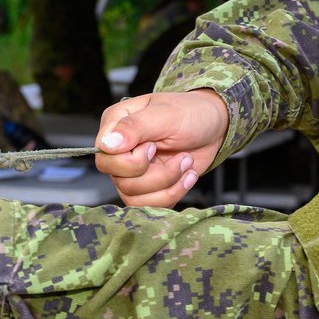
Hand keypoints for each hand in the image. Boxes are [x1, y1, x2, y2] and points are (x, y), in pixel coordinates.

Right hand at [94, 90, 228, 206]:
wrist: (213, 127)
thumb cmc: (190, 113)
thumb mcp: (165, 114)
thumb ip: (134, 127)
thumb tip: (107, 143)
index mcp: (115, 124)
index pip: (105, 157)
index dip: (132, 161)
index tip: (154, 146)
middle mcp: (119, 149)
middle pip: (120, 181)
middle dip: (157, 175)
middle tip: (180, 156)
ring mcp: (131, 170)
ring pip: (134, 196)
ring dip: (168, 183)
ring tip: (186, 163)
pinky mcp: (147, 186)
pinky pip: (149, 205)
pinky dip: (173, 193)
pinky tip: (187, 176)